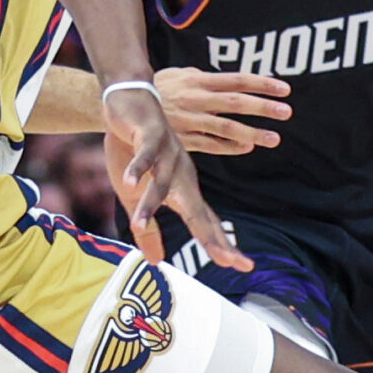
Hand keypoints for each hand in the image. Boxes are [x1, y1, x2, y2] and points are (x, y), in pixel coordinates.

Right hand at [102, 84, 246, 269]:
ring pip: (161, 186)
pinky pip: (144, 156)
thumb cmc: (137, 154)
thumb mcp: (138, 199)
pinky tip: (130, 182)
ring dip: (149, 205)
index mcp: (183, 191)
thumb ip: (149, 231)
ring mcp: (168, 156)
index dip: (221, 245)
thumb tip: (155, 264)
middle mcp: (181, 177)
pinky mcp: (151, 138)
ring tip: (138, 223)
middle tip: (231, 261)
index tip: (242, 266)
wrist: (133, 105)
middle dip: (212, 237)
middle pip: (197, 212)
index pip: (205, 224)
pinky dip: (137, 168)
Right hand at [153, 67, 288, 153]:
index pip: (237, 80)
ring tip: (275, 138)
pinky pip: (210, 144)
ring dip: (252, 133)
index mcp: (198, 81)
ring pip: (226, 127)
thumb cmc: (156, 88)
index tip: (285, 89)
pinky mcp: (182, 138)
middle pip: (235, 102)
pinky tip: (247, 148)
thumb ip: (201, 76)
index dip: (262, 83)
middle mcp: (196, 98)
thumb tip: (222, 78)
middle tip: (287, 112)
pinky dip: (230, 147)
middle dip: (262, 107)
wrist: (124, 102)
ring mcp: (189, 119)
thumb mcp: (179, 74)